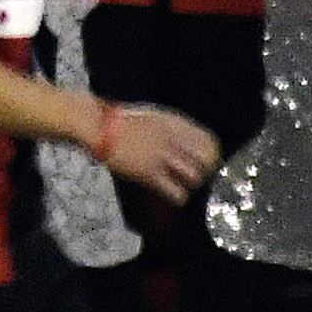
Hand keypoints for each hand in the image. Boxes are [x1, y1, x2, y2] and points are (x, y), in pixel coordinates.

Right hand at [99, 104, 220, 206]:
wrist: (99, 126)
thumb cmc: (120, 120)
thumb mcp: (153, 115)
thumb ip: (171, 126)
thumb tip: (185, 138)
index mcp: (175, 122)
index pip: (209, 140)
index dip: (212, 154)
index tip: (207, 161)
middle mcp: (173, 139)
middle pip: (207, 160)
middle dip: (206, 171)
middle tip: (197, 176)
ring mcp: (162, 156)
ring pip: (195, 177)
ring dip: (192, 184)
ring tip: (184, 186)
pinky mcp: (149, 173)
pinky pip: (175, 191)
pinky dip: (178, 196)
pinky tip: (174, 196)